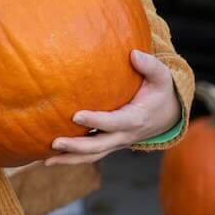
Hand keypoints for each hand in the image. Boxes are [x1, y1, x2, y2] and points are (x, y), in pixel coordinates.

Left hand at [45, 50, 179, 165]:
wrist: (167, 116)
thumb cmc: (160, 92)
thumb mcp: (162, 77)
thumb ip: (150, 65)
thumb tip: (133, 54)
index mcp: (136, 119)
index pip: (113, 123)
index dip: (95, 121)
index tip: (75, 115)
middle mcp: (125, 136)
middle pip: (99, 145)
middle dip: (77, 146)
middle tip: (54, 142)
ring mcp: (116, 142)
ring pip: (93, 155)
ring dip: (71, 158)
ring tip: (47, 160)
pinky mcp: (109, 144)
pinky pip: (91, 155)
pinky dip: (72, 158)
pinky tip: (49, 159)